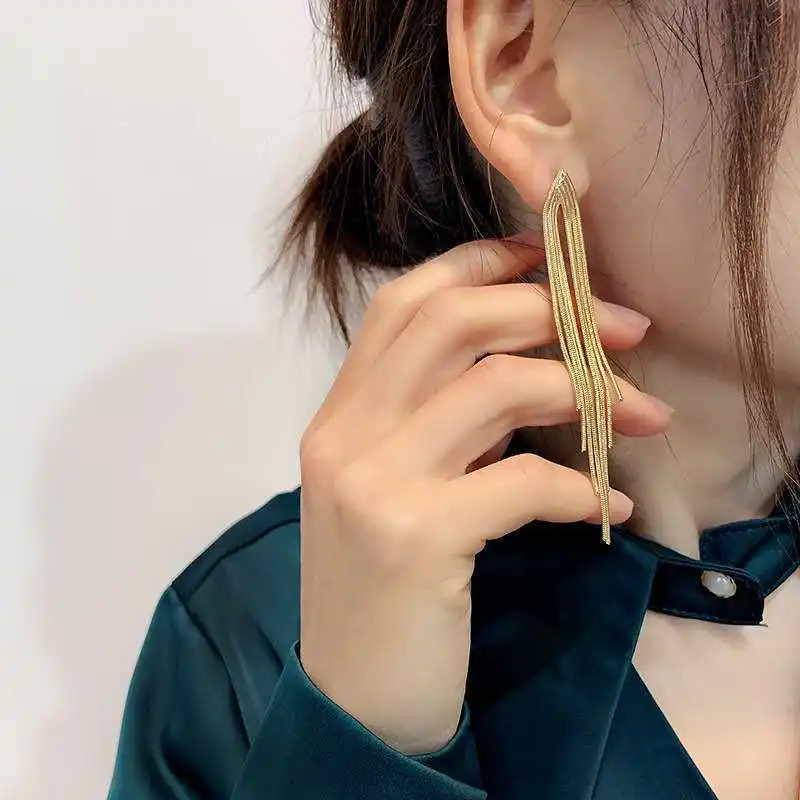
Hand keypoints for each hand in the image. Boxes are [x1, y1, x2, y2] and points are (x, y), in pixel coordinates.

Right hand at [298, 238, 669, 754]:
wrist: (353, 698)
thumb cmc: (382, 590)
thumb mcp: (394, 488)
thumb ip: (434, 426)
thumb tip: (527, 372)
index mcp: (337, 415)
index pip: (405, 302)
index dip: (481, 263)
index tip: (551, 262)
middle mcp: (345, 436)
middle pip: (453, 321)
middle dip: (549, 308)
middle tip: (624, 329)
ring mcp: (374, 484)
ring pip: (497, 387)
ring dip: (587, 392)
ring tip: (642, 415)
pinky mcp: (415, 539)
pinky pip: (524, 483)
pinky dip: (584, 488)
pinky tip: (610, 508)